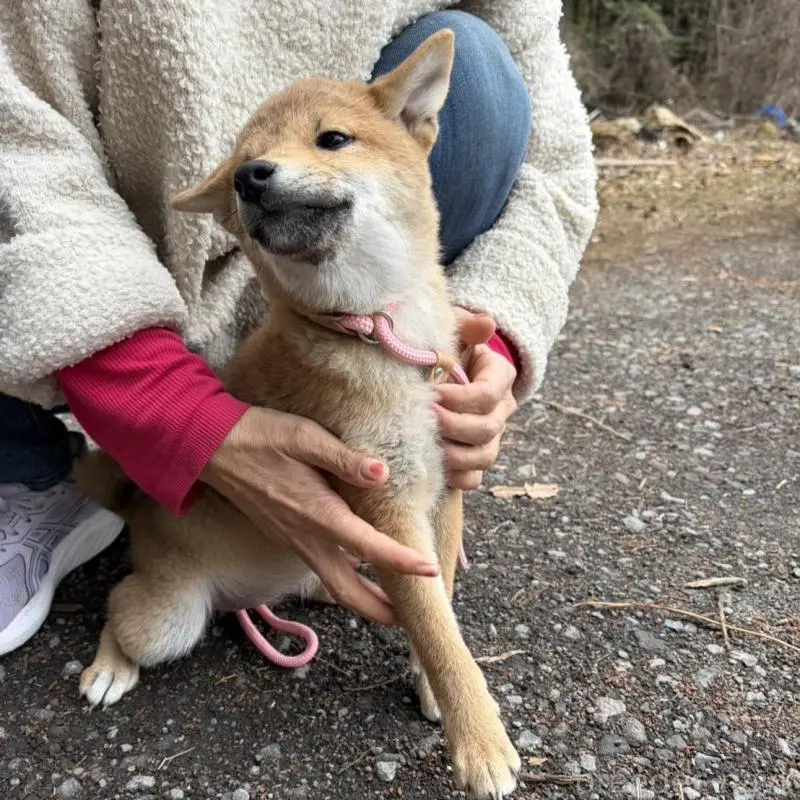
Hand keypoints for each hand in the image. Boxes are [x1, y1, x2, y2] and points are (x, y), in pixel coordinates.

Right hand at [201, 407, 438, 625]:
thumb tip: (382, 474)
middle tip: (409, 619)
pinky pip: (319, 565)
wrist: (209, 447)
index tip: (430, 570)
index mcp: (317, 513)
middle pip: (346, 590)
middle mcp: (304, 536)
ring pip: (332, 582)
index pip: (368, 547)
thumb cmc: (259, 436)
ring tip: (391, 601)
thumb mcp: (304, 437)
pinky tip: (358, 565)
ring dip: (362, 598)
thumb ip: (344, 458)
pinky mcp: (284, 534)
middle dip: (378, 611)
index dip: (402, 561)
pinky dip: (344, 577)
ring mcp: (292, 539)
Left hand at [435, 309, 517, 489]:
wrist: (441, 370)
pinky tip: (434, 468)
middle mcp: (501, 409)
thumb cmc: (446, 347)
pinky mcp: (476, 458)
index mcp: (499, 377)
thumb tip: (486, 323)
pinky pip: (475, 478)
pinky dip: (456, 477)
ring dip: (454, 455)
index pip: (488, 394)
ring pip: (485, 456)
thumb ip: (465, 325)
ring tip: (427, 447)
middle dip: (453, 426)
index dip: (460, 398)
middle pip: (488, 428)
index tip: (432, 394)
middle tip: (424, 420)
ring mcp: (491, 437)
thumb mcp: (453, 331)